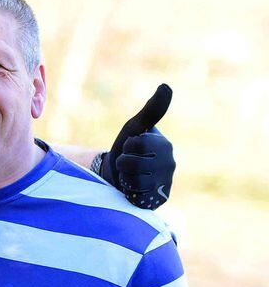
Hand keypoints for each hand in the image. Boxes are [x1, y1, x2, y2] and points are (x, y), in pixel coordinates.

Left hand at [97, 84, 174, 208]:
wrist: (117, 176)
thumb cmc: (127, 149)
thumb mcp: (134, 128)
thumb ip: (150, 111)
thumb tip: (166, 86)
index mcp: (165, 146)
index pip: (137, 144)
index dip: (126, 146)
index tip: (130, 148)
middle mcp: (170, 165)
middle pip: (133, 163)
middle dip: (123, 163)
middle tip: (127, 164)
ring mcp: (165, 184)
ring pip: (134, 181)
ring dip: (124, 178)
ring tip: (129, 176)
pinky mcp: (158, 201)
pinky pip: (137, 197)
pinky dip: (129, 193)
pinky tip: (134, 190)